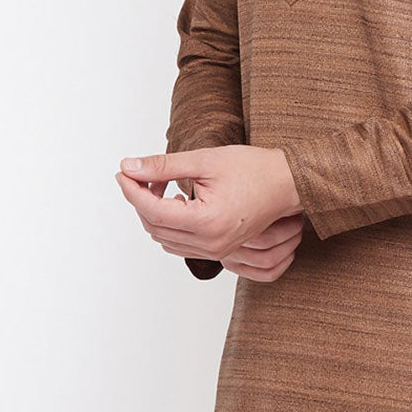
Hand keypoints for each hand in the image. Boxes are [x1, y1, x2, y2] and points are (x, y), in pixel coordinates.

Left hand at [115, 145, 304, 280]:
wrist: (288, 184)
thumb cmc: (254, 168)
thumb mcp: (205, 160)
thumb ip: (164, 166)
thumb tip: (128, 167)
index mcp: (207, 222)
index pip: (152, 210)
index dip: (132, 190)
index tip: (123, 171)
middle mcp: (211, 243)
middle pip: (154, 227)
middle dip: (140, 200)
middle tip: (141, 174)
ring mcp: (216, 250)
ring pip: (164, 238)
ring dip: (153, 212)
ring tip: (160, 184)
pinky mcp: (220, 250)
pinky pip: (180, 244)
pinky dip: (169, 224)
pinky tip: (177, 201)